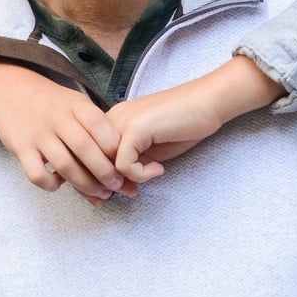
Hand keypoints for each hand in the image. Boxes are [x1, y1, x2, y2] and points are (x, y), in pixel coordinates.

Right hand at [0, 58, 134, 202]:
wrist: (9, 91)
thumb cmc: (52, 103)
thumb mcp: (77, 103)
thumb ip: (97, 125)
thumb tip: (124, 155)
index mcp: (76, 105)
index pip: (102, 127)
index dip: (116, 149)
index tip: (127, 164)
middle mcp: (58, 118)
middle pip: (86, 150)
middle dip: (106, 173)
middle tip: (118, 186)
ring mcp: (38, 134)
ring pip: (66, 166)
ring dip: (86, 184)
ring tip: (101, 194)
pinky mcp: (20, 148)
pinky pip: (38, 174)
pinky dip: (52, 185)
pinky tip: (61, 184)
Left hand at [106, 55, 284, 182]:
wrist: (208, 103)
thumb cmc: (183, 124)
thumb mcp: (149, 149)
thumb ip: (129, 162)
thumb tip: (116, 185)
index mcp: (110, 121)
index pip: (89, 154)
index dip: (99, 179)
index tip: (120, 192)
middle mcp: (110, 118)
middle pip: (90, 161)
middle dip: (108, 184)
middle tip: (132, 193)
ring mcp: (121, 121)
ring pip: (104, 165)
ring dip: (124, 181)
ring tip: (147, 178)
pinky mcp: (135, 128)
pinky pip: (124, 165)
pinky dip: (140, 174)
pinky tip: (159, 168)